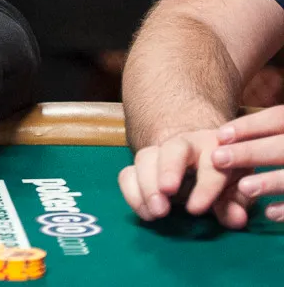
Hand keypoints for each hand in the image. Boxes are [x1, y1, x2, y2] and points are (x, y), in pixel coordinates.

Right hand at [117, 129, 252, 228]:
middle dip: (168, 170)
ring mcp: (158, 153)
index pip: (211, 163)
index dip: (204, 187)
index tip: (196, 210)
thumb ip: (236, 203)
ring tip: (156, 212)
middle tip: (166, 194)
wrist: (198, 157)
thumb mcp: (235, 187)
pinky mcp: (141, 166)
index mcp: (214, 147)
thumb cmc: (223, 173)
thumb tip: (236, 219)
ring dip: (147, 186)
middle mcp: (185, 144)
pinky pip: (127, 173)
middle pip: (173, 149)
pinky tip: (145, 213)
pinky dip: (132, 193)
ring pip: (145, 158)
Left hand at [214, 106, 283, 221]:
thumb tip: (223, 138)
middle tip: (218, 159)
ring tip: (244, 188)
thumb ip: (267, 134)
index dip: (251, 125)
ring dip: (271, 182)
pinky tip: (269, 213)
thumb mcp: (283, 136)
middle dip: (251, 152)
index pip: (279, 118)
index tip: (220, 135)